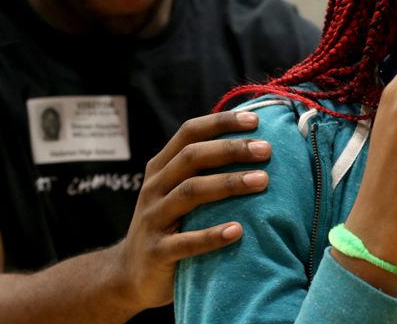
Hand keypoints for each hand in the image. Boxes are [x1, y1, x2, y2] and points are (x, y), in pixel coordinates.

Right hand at [110, 111, 270, 308]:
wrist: (131, 276)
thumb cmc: (171, 225)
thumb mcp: (179, 192)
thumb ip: (205, 170)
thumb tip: (255, 144)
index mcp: (161, 167)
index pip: (189, 133)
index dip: (221, 123)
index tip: (256, 121)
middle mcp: (155, 187)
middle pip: (192, 157)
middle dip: (231, 149)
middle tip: (266, 149)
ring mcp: (153, 218)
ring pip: (190, 192)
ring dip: (228, 183)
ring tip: (263, 180)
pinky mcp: (157, 252)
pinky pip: (186, 242)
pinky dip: (212, 236)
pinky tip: (238, 231)